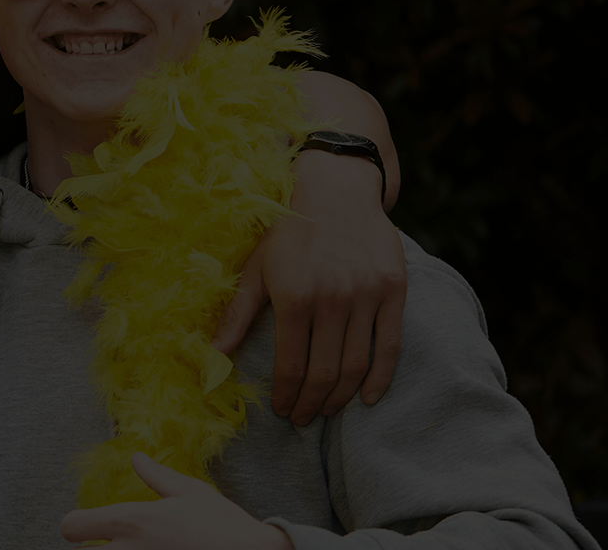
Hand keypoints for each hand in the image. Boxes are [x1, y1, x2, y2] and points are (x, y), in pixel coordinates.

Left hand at [60, 452, 292, 549]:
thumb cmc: (224, 527)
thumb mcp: (191, 493)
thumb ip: (157, 477)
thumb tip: (138, 459)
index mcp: (132, 521)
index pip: (72, 526)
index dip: (76, 526)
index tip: (86, 527)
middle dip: (89, 549)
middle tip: (105, 544)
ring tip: (132, 549)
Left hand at [212, 149, 405, 425]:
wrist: (334, 189)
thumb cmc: (287, 230)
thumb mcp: (256, 267)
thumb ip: (238, 314)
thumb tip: (214, 354)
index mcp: (294, 296)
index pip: (292, 365)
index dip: (286, 395)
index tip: (282, 411)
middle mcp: (332, 299)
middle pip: (325, 372)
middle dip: (312, 403)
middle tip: (303, 418)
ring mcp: (366, 295)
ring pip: (356, 364)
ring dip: (341, 396)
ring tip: (327, 409)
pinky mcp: (393, 290)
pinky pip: (390, 345)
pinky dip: (381, 377)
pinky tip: (368, 397)